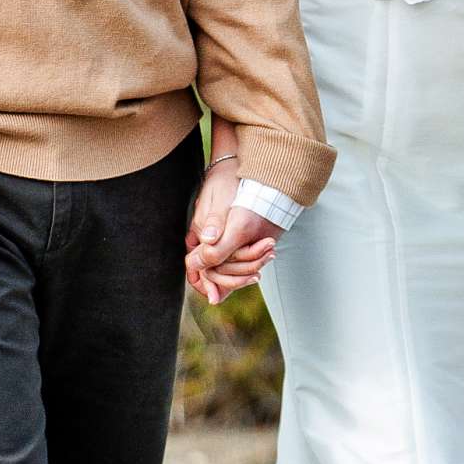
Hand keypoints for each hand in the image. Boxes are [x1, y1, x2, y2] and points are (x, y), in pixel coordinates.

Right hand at [185, 174, 278, 305]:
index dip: (204, 284)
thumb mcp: (219, 203)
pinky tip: (266, 257)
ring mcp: (222, 238)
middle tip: (256, 275)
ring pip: (229, 266)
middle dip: (234, 277)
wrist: (239, 165)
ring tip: (268, 258)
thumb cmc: (226, 183)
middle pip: (215, 271)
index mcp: (199, 235)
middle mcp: (209, 240)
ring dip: (247, 268)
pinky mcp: (236, 235)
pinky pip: (240, 257)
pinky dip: (251, 261)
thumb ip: (213, 225)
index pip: (195, 267)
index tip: (216, 297)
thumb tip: (204, 246)